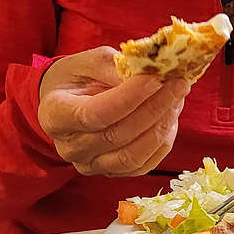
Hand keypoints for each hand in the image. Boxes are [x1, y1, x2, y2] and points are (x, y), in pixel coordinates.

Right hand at [37, 47, 188, 175]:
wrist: (68, 100)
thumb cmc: (79, 76)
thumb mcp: (91, 61)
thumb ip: (116, 67)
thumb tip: (151, 75)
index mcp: (55, 114)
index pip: (94, 114)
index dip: (129, 98)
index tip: (156, 79)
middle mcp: (69, 146)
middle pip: (117, 136)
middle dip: (154, 109)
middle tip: (178, 84)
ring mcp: (89, 165)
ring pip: (132, 156)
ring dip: (161, 128)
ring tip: (177, 100)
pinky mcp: (109, 173)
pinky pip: (141, 166)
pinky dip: (162, 143)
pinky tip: (170, 119)